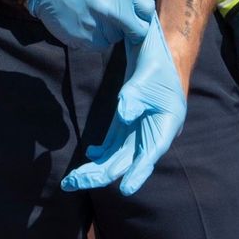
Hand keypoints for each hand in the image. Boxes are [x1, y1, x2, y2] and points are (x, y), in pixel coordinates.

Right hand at [26, 0, 154, 49]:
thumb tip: (143, 8)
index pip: (147, 10)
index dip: (143, 14)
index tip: (137, 15)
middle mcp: (108, 7)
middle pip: (137, 30)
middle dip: (132, 28)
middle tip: (121, 21)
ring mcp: (96, 25)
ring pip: (118, 38)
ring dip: (112, 31)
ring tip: (96, 15)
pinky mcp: (84, 40)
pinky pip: (101, 44)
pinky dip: (97, 37)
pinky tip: (86, 22)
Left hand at [61, 14, 186, 195]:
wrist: (157, 48)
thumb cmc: (158, 62)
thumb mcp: (147, 76)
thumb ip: (135, 97)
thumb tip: (122, 115)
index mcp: (166, 125)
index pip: (150, 153)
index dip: (138, 172)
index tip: (125, 189)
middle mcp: (152, 133)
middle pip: (127, 160)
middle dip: (101, 174)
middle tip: (74, 183)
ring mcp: (139, 129)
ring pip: (117, 155)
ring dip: (96, 167)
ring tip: (72, 180)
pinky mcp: (127, 122)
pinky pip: (114, 141)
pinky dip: (102, 150)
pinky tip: (90, 155)